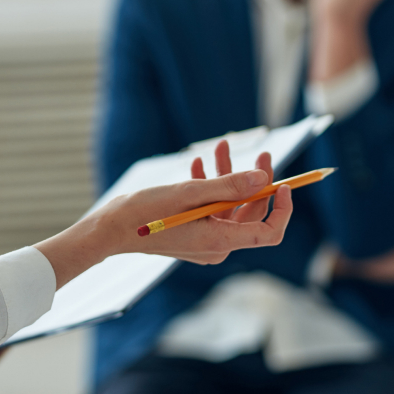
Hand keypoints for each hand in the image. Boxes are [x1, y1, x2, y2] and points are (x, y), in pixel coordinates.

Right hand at [34, 151, 291, 288]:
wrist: (109, 230)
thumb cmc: (145, 211)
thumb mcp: (189, 193)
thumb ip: (228, 185)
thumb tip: (263, 177)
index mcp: (220, 242)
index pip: (270, 232)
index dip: (282, 208)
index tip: (283, 182)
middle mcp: (217, 247)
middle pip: (251, 215)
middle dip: (256, 182)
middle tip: (261, 151)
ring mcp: (205, 242)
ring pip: (230, 208)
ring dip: (229, 178)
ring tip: (222, 147)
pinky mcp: (193, 234)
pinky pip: (212, 211)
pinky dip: (211, 189)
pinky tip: (200, 165)